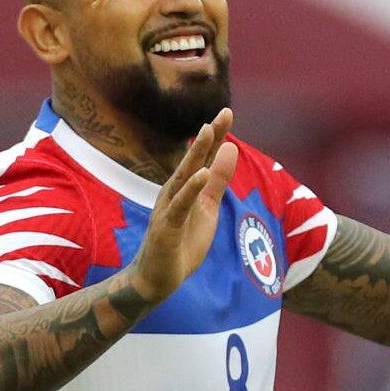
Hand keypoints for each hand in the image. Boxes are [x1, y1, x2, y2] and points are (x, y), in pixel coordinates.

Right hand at [128, 108, 237, 302]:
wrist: (158, 278)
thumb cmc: (182, 242)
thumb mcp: (208, 208)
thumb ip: (218, 180)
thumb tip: (231, 148)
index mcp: (186, 186)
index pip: (204, 157)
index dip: (217, 136)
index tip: (228, 111)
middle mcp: (175, 191)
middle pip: (194, 159)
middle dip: (210, 136)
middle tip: (224, 113)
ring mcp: (168, 207)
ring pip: (183, 176)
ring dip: (195, 154)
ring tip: (208, 131)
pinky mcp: (165, 226)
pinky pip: (179, 205)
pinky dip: (190, 189)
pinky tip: (200, 174)